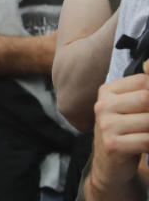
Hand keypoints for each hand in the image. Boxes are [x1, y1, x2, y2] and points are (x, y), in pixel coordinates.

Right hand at [88, 73, 148, 194]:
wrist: (110, 166)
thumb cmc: (126, 133)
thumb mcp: (132, 108)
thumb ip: (143, 89)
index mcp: (107, 91)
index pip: (143, 81)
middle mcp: (103, 105)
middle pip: (147, 98)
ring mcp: (105, 125)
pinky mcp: (112, 144)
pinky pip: (146, 140)